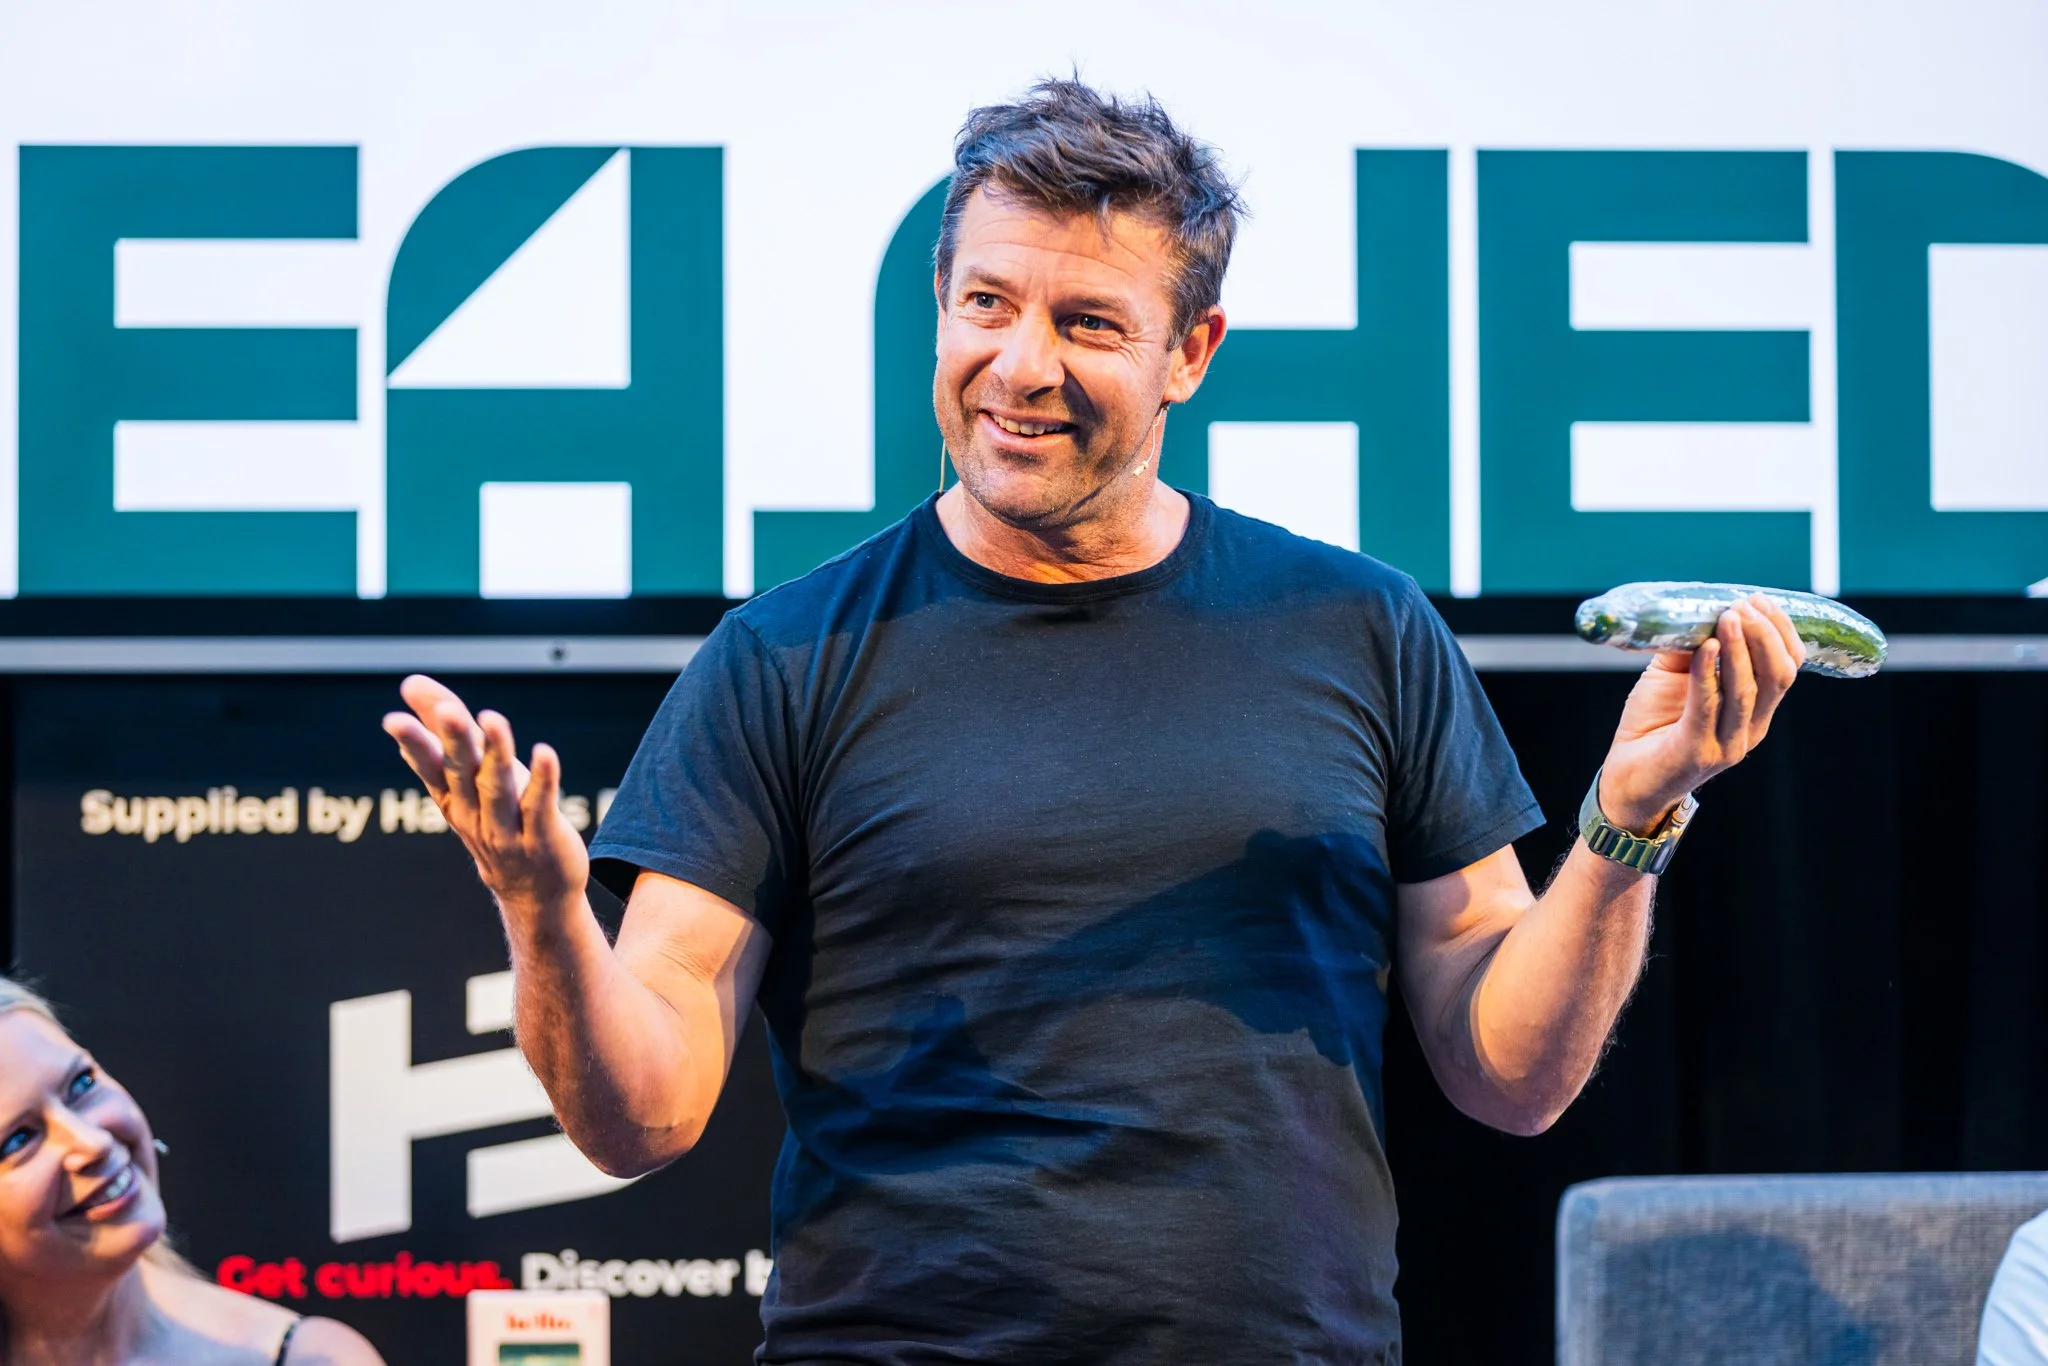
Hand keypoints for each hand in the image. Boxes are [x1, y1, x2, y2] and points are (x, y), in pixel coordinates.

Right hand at [381, 675, 589, 920]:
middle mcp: (474, 813)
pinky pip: (540, 805)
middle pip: (461, 772)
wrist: (532, 891)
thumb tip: (412, 686)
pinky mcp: (542, 836)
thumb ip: (444, 730)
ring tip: (492, 718)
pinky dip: (542, 779)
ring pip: (497, 787)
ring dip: (496, 752)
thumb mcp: (467, 778)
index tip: (393, 720)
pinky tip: (545, 752)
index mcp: (452, 797)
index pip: (430, 767)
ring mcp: (506, 828)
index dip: (414, 744)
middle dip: (454, 740)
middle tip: (447, 710)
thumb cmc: (497, 821)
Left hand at [1598, 594, 1804, 831]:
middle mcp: (1750, 729)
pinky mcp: (1697, 752)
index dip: (1780, 631)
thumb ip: (1691, 648)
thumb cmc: (1652, 726)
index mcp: (1755, 710)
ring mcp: (1727, 743)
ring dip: (1741, 648)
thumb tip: (1698, 609)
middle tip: (1743, 605)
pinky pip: (1708, 707)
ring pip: (1749, 690)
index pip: (1788, 666)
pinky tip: (1704, 648)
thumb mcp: (1674, 677)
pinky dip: (1707, 673)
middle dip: (1766, 634)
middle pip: (1779, 675)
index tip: (1759, 599)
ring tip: (1727, 617)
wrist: (1627, 780)